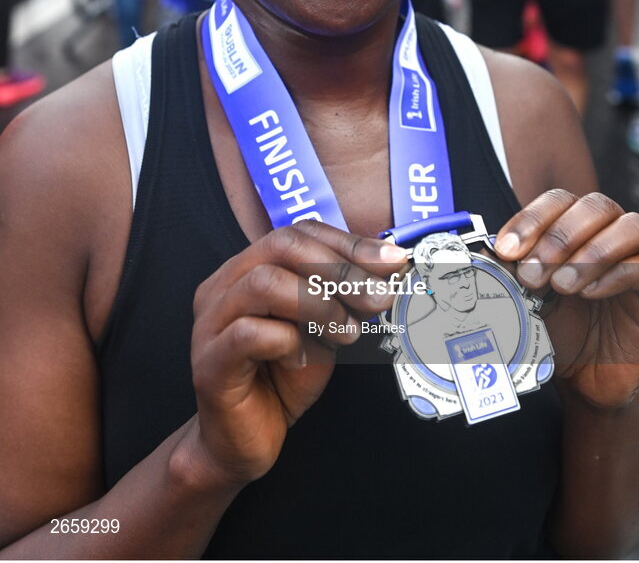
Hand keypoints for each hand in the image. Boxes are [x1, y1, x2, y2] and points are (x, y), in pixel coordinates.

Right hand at [188, 220, 407, 488]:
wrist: (245, 442)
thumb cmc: (283, 378)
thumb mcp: (325, 327)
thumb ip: (347, 295)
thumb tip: (391, 264)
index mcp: (248, 268)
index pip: (299, 233)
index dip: (348, 243)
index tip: (393, 261)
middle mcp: (223, 285)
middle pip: (281, 245)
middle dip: (339, 268)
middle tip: (379, 297)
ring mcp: (210, 322)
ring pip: (264, 282)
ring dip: (317, 303)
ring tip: (347, 332)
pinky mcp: (208, 363)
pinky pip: (248, 333)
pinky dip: (287, 340)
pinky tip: (302, 358)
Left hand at [494, 190, 638, 409]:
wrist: (583, 380)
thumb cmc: (555, 329)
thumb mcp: (524, 297)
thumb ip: (508, 271)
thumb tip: (484, 251)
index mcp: (573, 227)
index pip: (558, 200)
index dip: (531, 219)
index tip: (506, 250)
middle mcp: (608, 233)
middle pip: (594, 205)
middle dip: (559, 236)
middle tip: (533, 274)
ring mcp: (637, 257)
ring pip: (630, 226)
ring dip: (591, 252)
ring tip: (563, 286)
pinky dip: (616, 274)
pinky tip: (590, 293)